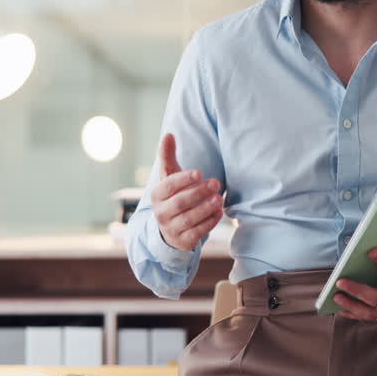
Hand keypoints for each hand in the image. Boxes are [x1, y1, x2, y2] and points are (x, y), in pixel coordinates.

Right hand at [151, 133, 222, 251]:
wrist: (169, 228)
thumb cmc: (173, 196)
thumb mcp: (169, 177)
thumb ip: (168, 156)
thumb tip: (168, 134)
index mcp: (157, 195)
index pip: (168, 186)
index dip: (183, 179)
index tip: (199, 172)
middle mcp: (161, 213)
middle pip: (179, 203)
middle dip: (198, 192)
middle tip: (216, 183)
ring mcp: (171, 229)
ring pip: (188, 219)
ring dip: (205, 209)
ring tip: (219, 198)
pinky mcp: (183, 241)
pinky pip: (196, 233)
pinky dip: (209, 223)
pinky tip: (219, 212)